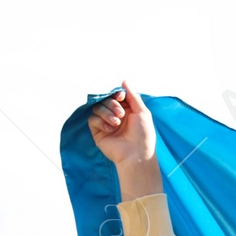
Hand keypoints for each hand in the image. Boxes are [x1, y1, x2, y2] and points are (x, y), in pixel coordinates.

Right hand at [86, 81, 162, 198]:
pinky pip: (92, 119)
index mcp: (127, 111)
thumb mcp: (142, 112)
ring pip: (97, 108)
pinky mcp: (98, 132)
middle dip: (112, 104)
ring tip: (117, 122)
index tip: (121, 97)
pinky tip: (111, 129)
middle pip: (105, 100)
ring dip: (107, 113)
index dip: (116, 94)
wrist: (136, 154)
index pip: (116, 96)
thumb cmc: (143, 135)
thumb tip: (124, 81)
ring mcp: (106, 124)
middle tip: (121, 114)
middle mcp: (116, 116)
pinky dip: (101, 122)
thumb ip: (133, 96)